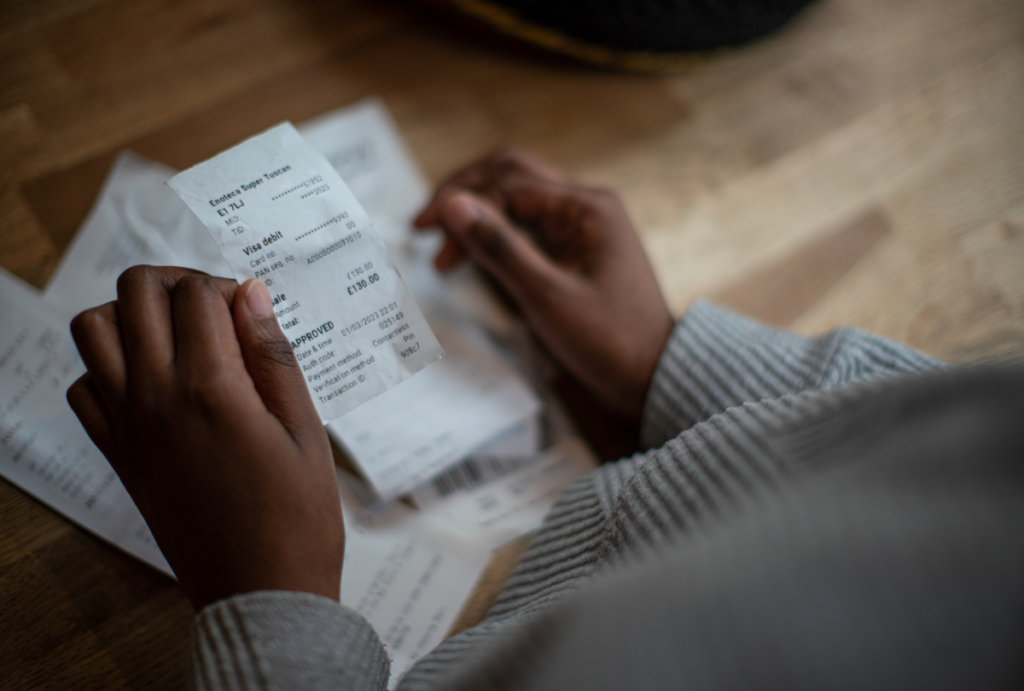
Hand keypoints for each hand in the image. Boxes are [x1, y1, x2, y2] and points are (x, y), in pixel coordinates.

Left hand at [66, 267, 342, 610]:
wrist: (260, 590)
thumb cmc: (298, 515)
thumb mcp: (306, 429)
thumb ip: (273, 356)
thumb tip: (251, 293)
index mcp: (212, 389)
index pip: (195, 294)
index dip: (227, 286)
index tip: (252, 308)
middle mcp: (157, 398)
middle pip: (136, 293)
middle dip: (175, 282)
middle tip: (212, 307)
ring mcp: (128, 427)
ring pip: (93, 330)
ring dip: (132, 315)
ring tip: (177, 335)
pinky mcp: (118, 455)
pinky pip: (84, 388)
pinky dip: (108, 367)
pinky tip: (153, 381)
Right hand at [415, 148, 673, 421]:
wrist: (654, 380)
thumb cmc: (611, 342)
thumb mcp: (548, 297)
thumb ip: (501, 248)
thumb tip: (453, 205)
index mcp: (588, 209)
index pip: (508, 185)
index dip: (460, 203)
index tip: (424, 233)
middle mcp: (586, 208)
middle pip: (512, 178)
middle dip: (465, 196)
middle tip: (424, 226)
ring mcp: (582, 229)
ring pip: (518, 201)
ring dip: (479, 218)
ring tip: (445, 252)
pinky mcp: (576, 252)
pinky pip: (529, 229)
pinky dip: (497, 239)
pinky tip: (474, 260)